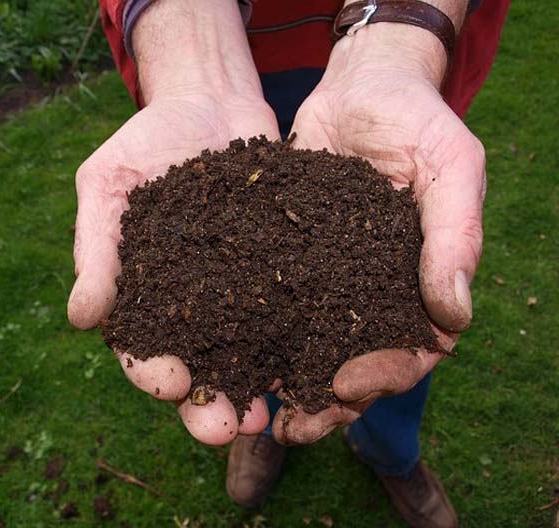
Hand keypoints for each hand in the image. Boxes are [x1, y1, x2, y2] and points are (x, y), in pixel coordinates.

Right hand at [68, 0, 280, 444]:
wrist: (210, 101)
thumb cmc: (148, 141)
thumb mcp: (108, 184)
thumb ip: (96, 248)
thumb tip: (81, 317)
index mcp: (146, 295)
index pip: (143, 349)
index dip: (154, 373)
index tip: (171, 384)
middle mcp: (196, 304)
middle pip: (201, 368)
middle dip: (211, 404)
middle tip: (229, 427)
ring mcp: (242, 290)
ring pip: (250, 354)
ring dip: (259, 388)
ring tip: (273, 413)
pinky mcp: (282, 269)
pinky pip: (292, 311)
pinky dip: (301, 341)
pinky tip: (316, 362)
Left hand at [272, 22, 484, 444]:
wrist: (361, 87)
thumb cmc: (416, 120)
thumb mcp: (450, 166)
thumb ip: (456, 236)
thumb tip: (454, 317)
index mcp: (418, 282)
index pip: (410, 350)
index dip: (382, 376)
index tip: (345, 388)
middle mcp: (371, 289)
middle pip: (354, 362)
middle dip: (326, 400)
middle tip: (291, 427)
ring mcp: (328, 277)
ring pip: (309, 343)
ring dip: (285, 381)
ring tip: (254, 410)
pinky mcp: (288, 257)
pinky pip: (271, 302)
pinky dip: (253, 332)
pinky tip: (227, 354)